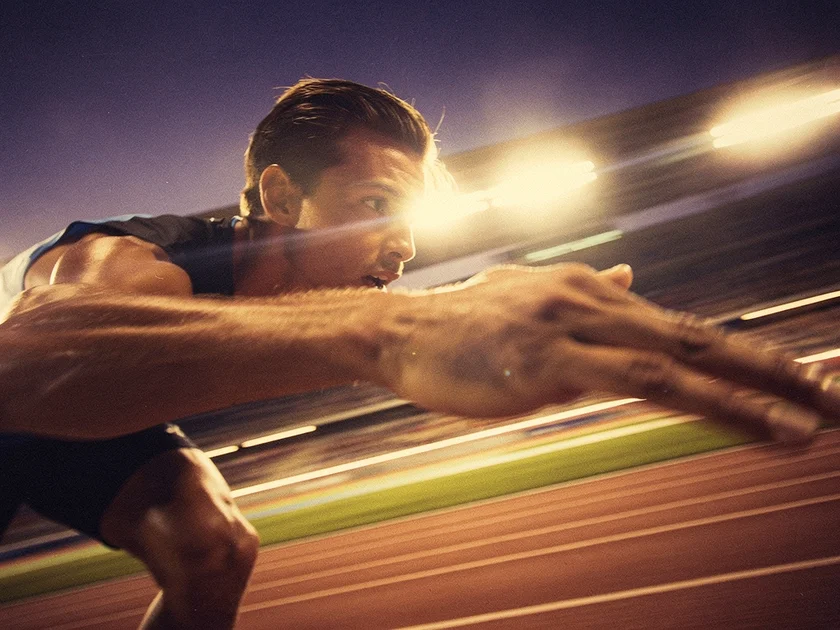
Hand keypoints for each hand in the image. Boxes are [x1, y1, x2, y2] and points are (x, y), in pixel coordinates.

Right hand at [382, 263, 839, 443]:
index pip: (679, 324)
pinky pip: (645, 383)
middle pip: (697, 334)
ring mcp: (574, 327)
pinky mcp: (552, 363)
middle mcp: (593, 301)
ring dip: (756, 391)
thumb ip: (592, 294)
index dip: (739, 353)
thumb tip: (635, 279)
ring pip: (682, 358)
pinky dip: (710, 402)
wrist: (401, 331)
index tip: (794, 377)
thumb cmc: (462, 329)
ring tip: (815, 418)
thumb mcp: (531, 300)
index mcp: (590, 293)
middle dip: (771, 368)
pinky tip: (754, 425)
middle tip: (834, 395)